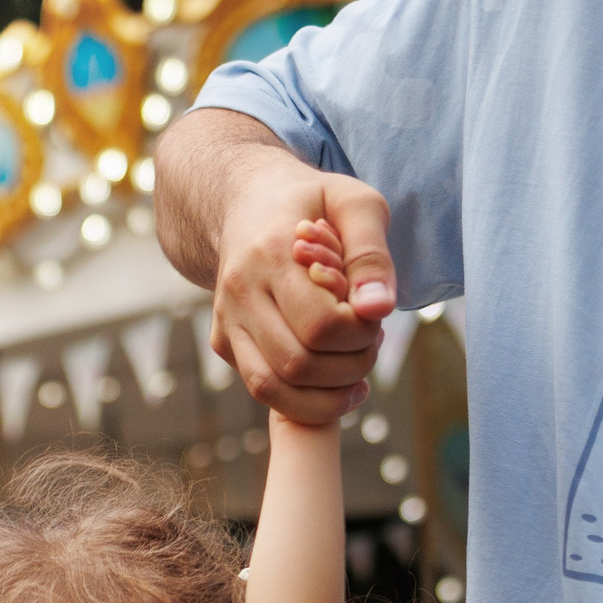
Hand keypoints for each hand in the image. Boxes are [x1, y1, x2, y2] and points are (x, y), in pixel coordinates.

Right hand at [211, 153, 395, 423]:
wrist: (246, 202)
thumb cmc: (312, 204)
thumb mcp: (355, 205)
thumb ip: (371, 255)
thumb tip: (379, 310)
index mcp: (270, 255)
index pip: (321, 325)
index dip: (361, 333)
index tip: (375, 315)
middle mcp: (239, 293)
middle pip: (298, 364)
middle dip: (350, 366)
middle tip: (372, 341)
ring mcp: (226, 322)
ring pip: (272, 390)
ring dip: (327, 395)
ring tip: (357, 374)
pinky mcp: (223, 342)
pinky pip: (264, 391)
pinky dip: (305, 400)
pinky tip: (334, 381)